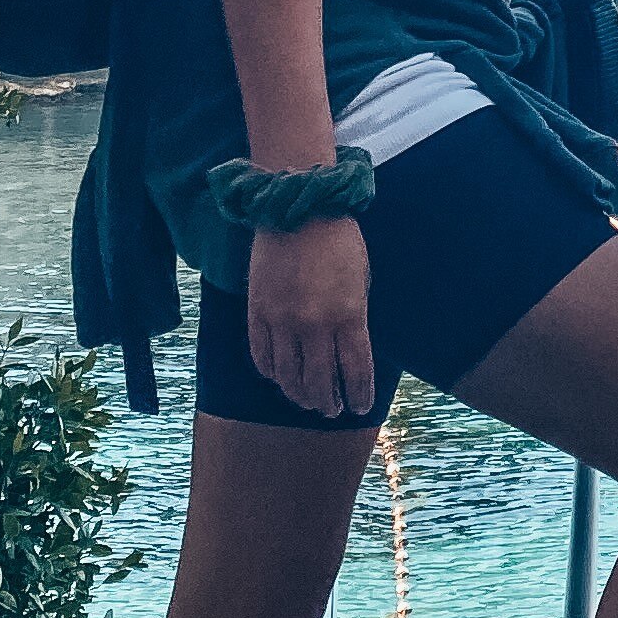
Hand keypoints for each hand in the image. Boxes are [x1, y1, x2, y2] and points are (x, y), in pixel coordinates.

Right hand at [246, 215, 376, 421]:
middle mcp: (313, 324)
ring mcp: (281, 320)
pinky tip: (280, 378)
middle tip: (333, 410)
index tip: (360, 407)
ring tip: (308, 401)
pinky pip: (262, 356)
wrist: (297, 207)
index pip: (356, 372)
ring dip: (299, 395)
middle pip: (320, 382)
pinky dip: (271, 373)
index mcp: (348, 315)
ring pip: (288, 376)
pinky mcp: (257, 312)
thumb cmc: (338, 240)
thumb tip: (349, 352)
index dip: (359, 396)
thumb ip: (354, 318)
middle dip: (329, 403)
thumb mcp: (361, 279)